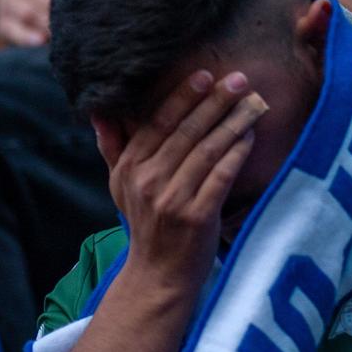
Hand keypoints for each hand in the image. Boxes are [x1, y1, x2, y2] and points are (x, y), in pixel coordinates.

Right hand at [96, 71, 268, 299]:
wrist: (158, 276)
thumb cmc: (146, 225)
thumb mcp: (120, 187)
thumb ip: (113, 148)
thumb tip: (99, 112)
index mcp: (130, 168)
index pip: (157, 123)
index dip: (182, 97)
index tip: (205, 75)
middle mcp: (148, 181)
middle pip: (186, 131)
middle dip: (215, 102)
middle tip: (239, 79)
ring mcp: (172, 200)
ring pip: (207, 150)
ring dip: (232, 122)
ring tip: (253, 103)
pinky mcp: (197, 217)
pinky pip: (221, 176)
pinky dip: (237, 153)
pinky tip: (250, 136)